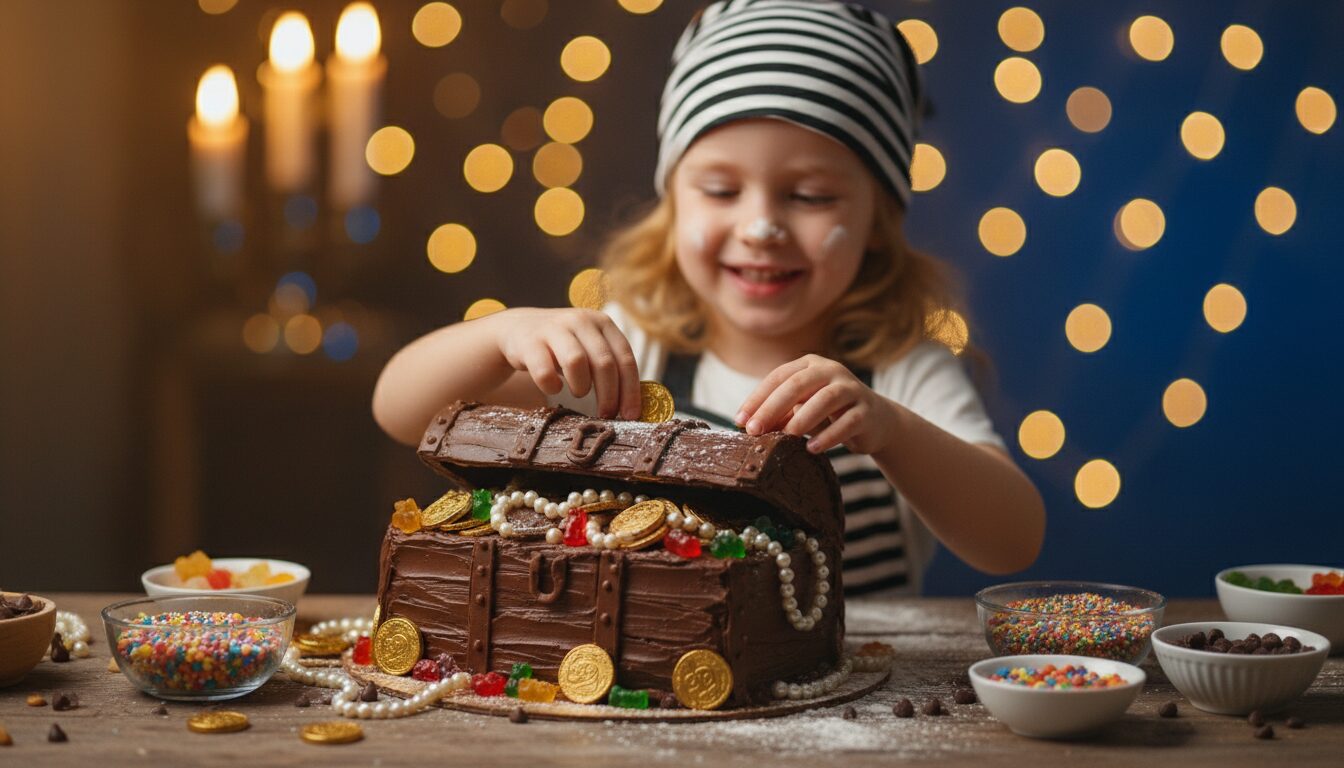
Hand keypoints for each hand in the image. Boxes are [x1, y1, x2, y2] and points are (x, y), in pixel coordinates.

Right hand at [492, 308, 641, 419]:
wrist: (519, 329)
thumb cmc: (563, 347)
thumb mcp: (589, 348)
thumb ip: (610, 367)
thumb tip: (632, 407)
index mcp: (602, 323)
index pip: (625, 358)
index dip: (630, 390)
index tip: (631, 415)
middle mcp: (580, 321)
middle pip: (604, 363)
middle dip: (609, 395)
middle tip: (606, 415)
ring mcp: (554, 328)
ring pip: (576, 362)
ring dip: (581, 386)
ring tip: (579, 392)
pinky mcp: (530, 341)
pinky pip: (544, 371)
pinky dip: (551, 386)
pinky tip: (553, 388)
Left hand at [735, 354, 894, 453]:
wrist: (875, 421)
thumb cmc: (828, 414)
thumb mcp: (800, 410)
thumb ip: (778, 414)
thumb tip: (747, 427)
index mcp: (810, 365)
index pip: (778, 377)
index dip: (757, 398)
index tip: (739, 420)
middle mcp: (831, 371)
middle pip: (798, 384)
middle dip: (772, 407)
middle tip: (754, 430)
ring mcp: (852, 389)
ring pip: (826, 399)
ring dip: (802, 418)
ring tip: (786, 436)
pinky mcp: (867, 410)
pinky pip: (848, 422)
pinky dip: (829, 436)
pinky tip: (812, 448)